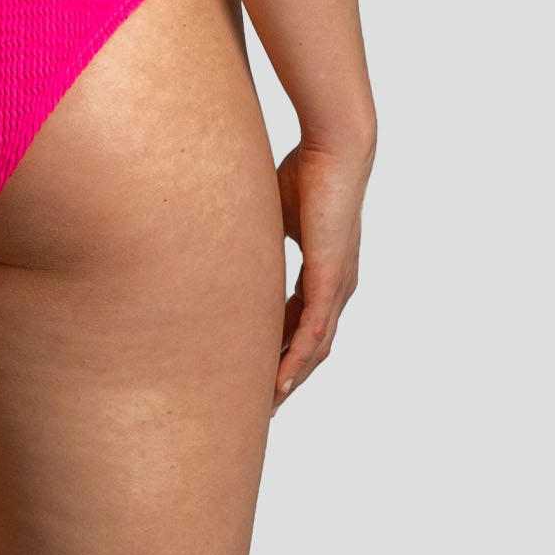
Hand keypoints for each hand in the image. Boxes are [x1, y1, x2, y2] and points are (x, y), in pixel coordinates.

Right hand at [273, 131, 373, 412]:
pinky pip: (314, 331)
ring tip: (266, 404)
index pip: (301, 322)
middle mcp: (336, 286)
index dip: (280, 348)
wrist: (336, 149)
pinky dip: (297, 360)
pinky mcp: (330, 279)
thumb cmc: (306, 169)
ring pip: (315, 348)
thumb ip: (252, 233)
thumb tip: (218, 235)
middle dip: (287, 375)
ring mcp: (336, 285)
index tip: (255, 368)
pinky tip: (281, 384)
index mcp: (323, 271)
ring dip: (291, 378)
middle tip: (261, 404)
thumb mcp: (271, 213)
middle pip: (312, 347)